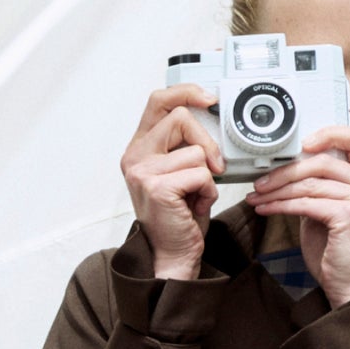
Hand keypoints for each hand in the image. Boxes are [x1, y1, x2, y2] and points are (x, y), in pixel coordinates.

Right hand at [121, 84, 223, 280]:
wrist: (173, 255)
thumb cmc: (180, 217)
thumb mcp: (180, 172)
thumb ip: (185, 145)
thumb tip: (212, 119)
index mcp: (139, 148)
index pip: (158, 101)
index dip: (186, 93)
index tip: (209, 98)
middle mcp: (135, 156)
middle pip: (180, 118)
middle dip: (206, 141)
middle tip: (215, 167)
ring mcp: (143, 171)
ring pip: (196, 151)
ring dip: (207, 177)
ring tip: (195, 196)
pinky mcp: (156, 187)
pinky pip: (200, 174)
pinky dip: (208, 192)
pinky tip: (196, 206)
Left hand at [249, 125, 349, 305]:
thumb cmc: (342, 257)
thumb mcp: (332, 213)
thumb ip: (321, 189)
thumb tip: (290, 170)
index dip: (329, 133)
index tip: (302, 143)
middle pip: (324, 161)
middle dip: (286, 171)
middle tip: (262, 181)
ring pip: (312, 183)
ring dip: (278, 189)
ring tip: (258, 196)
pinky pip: (307, 203)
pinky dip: (281, 205)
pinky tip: (266, 209)